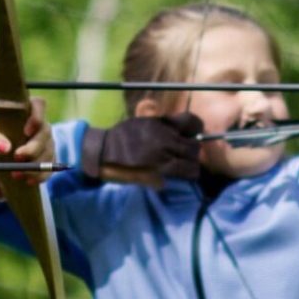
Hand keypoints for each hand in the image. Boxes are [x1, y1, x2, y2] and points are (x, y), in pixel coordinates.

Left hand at [0, 95, 52, 186]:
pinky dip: (40, 176)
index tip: (26, 131)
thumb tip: (5, 147)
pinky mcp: (47, 160)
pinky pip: (50, 168)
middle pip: (45, 132)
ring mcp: (45, 143)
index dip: (37, 116)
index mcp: (24, 112)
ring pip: (48, 151)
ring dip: (34, 165)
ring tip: (15, 174)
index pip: (39, 104)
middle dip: (33, 147)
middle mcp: (39, 125)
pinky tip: (28, 181)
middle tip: (17, 157)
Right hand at [80, 113, 203, 186]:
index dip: (196, 130)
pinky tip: (183, 176)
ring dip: (191, 163)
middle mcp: (166, 136)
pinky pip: (185, 171)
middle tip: (185, 156)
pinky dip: (188, 174)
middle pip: (194, 144)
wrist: (102, 152)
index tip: (191, 136)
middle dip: (192, 151)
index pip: (192, 122)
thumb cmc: (119, 138)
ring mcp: (164, 153)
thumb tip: (174, 129)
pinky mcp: (160, 169)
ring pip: (193, 158)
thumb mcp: (141, 122)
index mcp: (161, 123)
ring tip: (184, 167)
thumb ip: (159, 124)